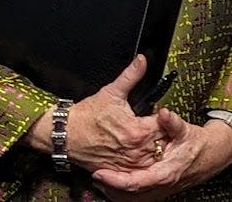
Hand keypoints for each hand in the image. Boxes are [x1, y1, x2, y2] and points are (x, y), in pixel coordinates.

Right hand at [65, 55, 162, 172]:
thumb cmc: (86, 115)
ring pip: (153, 160)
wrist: (64, 134)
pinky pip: (138, 171)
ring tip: (151, 140)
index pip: (166, 126)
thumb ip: (132, 75)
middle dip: (164, 135)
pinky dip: (142, 163)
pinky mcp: (118, 171)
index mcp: (137, 130)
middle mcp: (134, 150)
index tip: (163, 113)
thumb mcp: (112, 92)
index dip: (167, 118)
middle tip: (158, 126)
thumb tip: (143, 60)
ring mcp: (126, 163)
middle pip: (162, 144)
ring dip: (155, 150)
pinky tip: (140, 153)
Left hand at [93, 108, 231, 199]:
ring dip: (112, 191)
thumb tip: (164, 113)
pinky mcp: (156, 192)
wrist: (210, 157)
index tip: (99, 172)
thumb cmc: (195, 143)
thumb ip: (173, 123)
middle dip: (108, 186)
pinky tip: (111, 183)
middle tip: (95, 174)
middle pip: (127, 195)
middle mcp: (160, 187)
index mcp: (165, 173)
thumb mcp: (186, 130)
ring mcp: (158, 192)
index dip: (115, 180)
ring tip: (100, 178)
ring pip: (129, 200)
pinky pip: (133, 198)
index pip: (135, 183)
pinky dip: (120, 193)